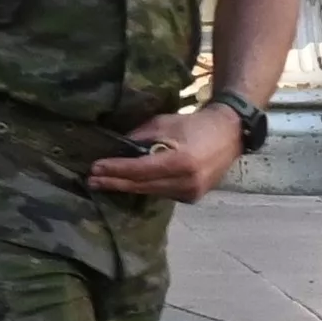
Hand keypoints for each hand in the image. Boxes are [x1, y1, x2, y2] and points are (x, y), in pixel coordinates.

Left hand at [89, 102, 245, 200]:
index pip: (140, 170)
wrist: (229, 134)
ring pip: (151, 192)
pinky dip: (146, 188)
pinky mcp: (192, 198)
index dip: (115, 170)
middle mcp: (187, 182)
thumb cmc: (194, 124)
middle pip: (142, 185)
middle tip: (92, 181)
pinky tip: (129, 184)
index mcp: (181, 162)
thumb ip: (139, 137)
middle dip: (115, 182)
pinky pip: (162, 193)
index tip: (94, 168)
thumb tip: (116, 148)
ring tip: (104, 182)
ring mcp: (191, 193)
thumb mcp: (164, 123)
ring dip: (127, 187)